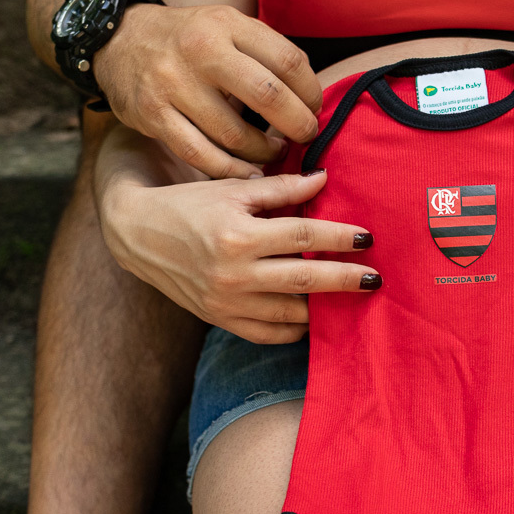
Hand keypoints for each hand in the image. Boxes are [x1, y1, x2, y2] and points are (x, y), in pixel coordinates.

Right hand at [95, 4, 321, 178]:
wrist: (118, 38)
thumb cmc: (189, 39)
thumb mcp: (226, 26)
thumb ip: (265, 52)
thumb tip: (310, 98)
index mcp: (226, 24)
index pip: (288, 61)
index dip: (310, 92)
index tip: (314, 108)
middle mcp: (200, 51)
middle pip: (268, 97)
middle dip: (297, 125)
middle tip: (305, 136)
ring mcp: (173, 84)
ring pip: (236, 135)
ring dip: (265, 152)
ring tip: (275, 153)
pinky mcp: (153, 114)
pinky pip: (202, 155)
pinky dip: (231, 169)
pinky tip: (249, 171)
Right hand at [100, 168, 379, 343]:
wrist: (138, 235)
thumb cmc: (191, 205)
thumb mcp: (233, 189)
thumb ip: (282, 188)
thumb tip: (325, 178)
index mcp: (237, 234)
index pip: (302, 236)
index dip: (339, 237)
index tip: (367, 237)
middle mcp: (232, 273)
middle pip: (304, 280)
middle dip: (344, 279)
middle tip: (375, 279)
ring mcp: (226, 302)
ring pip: (290, 313)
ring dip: (324, 308)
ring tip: (351, 297)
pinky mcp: (220, 320)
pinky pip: (269, 334)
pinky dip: (295, 329)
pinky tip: (314, 316)